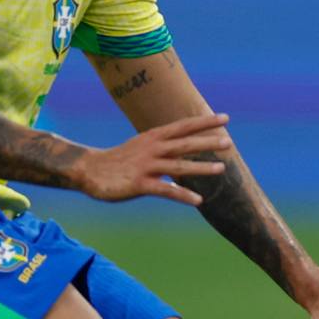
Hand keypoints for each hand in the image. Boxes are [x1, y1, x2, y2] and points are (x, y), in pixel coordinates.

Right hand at [76, 113, 231, 206]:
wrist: (89, 171)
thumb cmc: (120, 160)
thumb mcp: (143, 146)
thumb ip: (164, 145)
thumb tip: (185, 144)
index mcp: (154, 137)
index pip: (184, 126)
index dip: (204, 122)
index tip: (225, 118)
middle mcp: (152, 148)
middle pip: (184, 143)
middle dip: (207, 142)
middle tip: (229, 142)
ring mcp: (146, 166)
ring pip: (178, 166)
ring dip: (201, 167)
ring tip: (221, 169)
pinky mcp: (140, 184)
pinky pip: (166, 190)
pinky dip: (183, 195)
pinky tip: (198, 200)